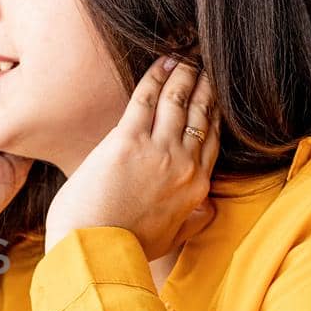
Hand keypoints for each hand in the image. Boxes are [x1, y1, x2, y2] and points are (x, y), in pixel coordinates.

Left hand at [43, 54, 220, 258]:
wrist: (96, 255)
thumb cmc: (125, 250)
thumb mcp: (171, 238)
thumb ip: (193, 221)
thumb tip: (210, 211)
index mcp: (196, 189)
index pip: (211, 139)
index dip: (214, 111)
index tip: (214, 93)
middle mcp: (184, 166)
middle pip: (201, 115)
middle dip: (204, 85)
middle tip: (205, 63)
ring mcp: (158, 151)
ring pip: (178, 100)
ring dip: (184, 73)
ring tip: (186, 55)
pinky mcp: (128, 142)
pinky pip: (146, 99)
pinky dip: (156, 76)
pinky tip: (162, 62)